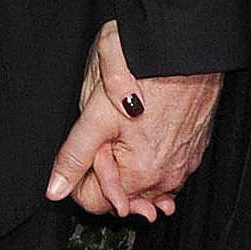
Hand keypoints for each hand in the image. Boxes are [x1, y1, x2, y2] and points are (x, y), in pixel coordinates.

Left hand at [46, 21, 221, 220]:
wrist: (187, 47)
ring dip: (130, 163)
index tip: (88, 145)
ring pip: (143, 183)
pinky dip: (152, 157)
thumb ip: (75, 155)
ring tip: (128, 128)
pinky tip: (146, 132)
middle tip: (109, 130)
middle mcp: (165, 177)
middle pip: (120, 194)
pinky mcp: (193, 151)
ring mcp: (182, 165)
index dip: (81, 173)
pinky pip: (165, 168)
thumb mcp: (95, 111)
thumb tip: (56, 188)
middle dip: (107, 167)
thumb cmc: (146, 71)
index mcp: (139, 174)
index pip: (93, 202)